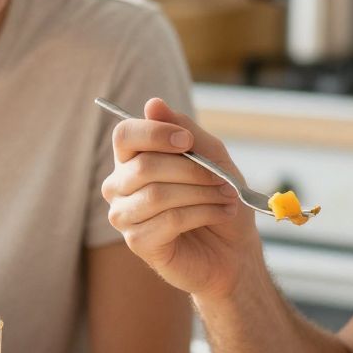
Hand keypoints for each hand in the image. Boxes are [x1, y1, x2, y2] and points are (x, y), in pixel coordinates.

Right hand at [100, 97, 263, 301]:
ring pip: (157, 195)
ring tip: (226, 197)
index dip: (156, 133)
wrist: (233, 248)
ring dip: (201, 193)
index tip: (188, 141)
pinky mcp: (138, 242)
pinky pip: (168, 220)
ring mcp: (124, 216)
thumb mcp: (212, 156)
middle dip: (192, 170)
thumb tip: (153, 104)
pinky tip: (220, 214)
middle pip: (144, 166)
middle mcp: (119, 186)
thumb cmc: (219, 198)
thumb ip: (185, 130)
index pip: (125, 135)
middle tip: (223, 180)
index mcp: (132, 159)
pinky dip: (202, 213)